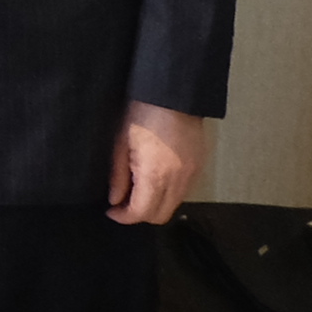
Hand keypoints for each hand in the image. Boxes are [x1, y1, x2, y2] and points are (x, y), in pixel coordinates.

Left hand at [109, 103, 212, 224]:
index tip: (111, 211)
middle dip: (140, 214)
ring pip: (174, 205)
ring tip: (138, 189)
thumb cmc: (143, 113)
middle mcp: (178, 180)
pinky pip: (184, 191)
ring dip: (155, 204)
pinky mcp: (199, 166)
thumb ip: (118, 176)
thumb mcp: (120, 143)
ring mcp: (192, 174)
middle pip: (160, 216)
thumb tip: (115, 199)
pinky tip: (155, 179)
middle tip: (123, 203)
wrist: (173, 94)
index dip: (124, 217)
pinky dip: (168, 193)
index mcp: (156, 175)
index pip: (141, 213)